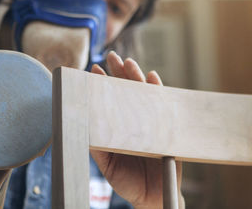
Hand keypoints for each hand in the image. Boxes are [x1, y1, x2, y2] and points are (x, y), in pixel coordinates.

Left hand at [90, 51, 183, 208]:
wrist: (152, 200)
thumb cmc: (128, 182)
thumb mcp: (109, 164)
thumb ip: (98, 146)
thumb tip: (83, 126)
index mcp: (119, 127)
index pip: (110, 101)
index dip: (102, 85)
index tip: (94, 70)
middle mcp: (135, 121)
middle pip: (127, 92)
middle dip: (120, 73)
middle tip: (112, 57)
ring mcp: (152, 122)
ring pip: (145, 95)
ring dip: (138, 77)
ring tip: (129, 63)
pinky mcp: (168, 128)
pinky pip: (165, 106)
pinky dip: (159, 91)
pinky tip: (153, 78)